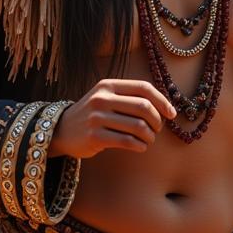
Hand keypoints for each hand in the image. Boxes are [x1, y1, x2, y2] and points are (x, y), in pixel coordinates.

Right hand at [49, 79, 176, 158]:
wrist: (62, 129)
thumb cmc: (93, 114)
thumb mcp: (107, 97)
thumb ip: (130, 97)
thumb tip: (165, 107)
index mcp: (108, 85)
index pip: (143, 88)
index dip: (162, 101)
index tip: (171, 114)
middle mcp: (102, 98)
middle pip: (144, 107)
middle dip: (157, 121)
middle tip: (158, 129)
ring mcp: (97, 117)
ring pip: (138, 126)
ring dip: (150, 136)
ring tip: (148, 139)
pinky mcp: (95, 136)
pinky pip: (127, 141)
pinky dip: (140, 146)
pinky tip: (140, 147)